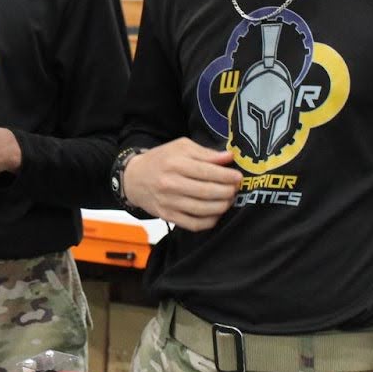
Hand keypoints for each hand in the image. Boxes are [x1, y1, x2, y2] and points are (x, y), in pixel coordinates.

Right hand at [121, 138, 241, 230]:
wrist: (134, 179)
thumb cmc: (161, 160)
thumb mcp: (181, 147)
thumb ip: (205, 153)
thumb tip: (229, 157)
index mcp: (174, 163)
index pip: (207, 172)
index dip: (227, 176)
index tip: (238, 177)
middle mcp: (170, 184)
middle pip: (207, 192)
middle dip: (227, 191)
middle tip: (235, 189)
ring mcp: (168, 202)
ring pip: (203, 210)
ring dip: (222, 206)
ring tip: (228, 200)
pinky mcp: (168, 216)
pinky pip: (194, 224)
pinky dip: (209, 221)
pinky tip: (216, 213)